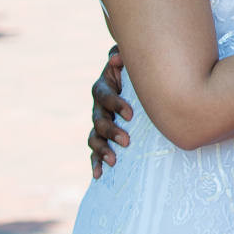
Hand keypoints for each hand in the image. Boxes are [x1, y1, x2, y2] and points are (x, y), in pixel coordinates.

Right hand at [88, 46, 132, 178]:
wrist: (139, 88)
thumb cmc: (137, 74)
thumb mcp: (132, 64)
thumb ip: (123, 58)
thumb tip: (116, 58)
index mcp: (103, 88)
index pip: (104, 96)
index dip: (115, 104)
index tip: (131, 114)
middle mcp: (98, 107)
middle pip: (99, 120)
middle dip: (112, 131)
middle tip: (127, 141)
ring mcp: (99, 124)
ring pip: (94, 138)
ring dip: (102, 149)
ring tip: (113, 160)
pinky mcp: (103, 138)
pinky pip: (94, 152)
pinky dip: (95, 163)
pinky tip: (99, 174)